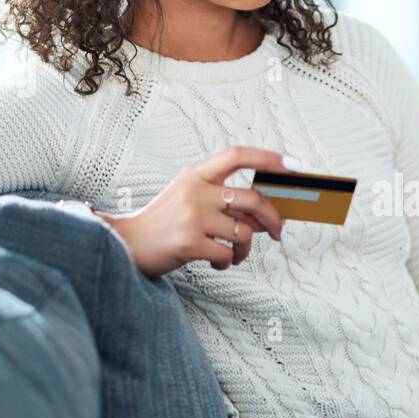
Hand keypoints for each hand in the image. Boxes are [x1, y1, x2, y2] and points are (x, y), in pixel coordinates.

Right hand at [99, 145, 288, 278]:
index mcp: (196, 175)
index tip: (291, 165)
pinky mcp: (190, 243)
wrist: (127, 244)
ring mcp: (192, 216)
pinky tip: (217, 262)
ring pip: (243, 232)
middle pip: (251, 199)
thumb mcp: (190, 201)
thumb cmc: (164, 223)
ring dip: (246, 248)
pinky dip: (227, 261)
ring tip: (235, 254)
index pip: (236, 156)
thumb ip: (224, 203)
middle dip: (273, 218)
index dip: (266, 158)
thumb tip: (265, 216)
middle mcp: (195, 191)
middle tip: (278, 231)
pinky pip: (227, 253)